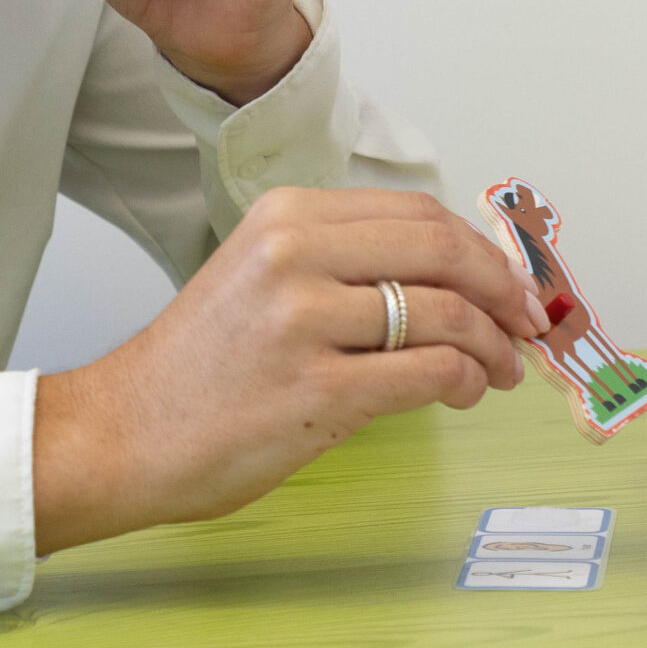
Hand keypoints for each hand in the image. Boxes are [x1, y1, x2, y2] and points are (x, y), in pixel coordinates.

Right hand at [33, 188, 552, 554]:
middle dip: (504, 290)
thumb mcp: (263, 277)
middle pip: (444, 252)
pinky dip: (465, 381)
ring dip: (493, 346)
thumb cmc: (197, 369)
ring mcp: (305, 320)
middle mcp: (296, 254)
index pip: (418, 214)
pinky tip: (464, 392)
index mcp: (287, 216)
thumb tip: (452, 276)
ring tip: (498, 370)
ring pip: (447, 313)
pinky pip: (429, 372)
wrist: (120, 434)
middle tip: (526, 323)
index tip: (511, 281)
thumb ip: (344, 263)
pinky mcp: (318, 389)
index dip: (483, 249)